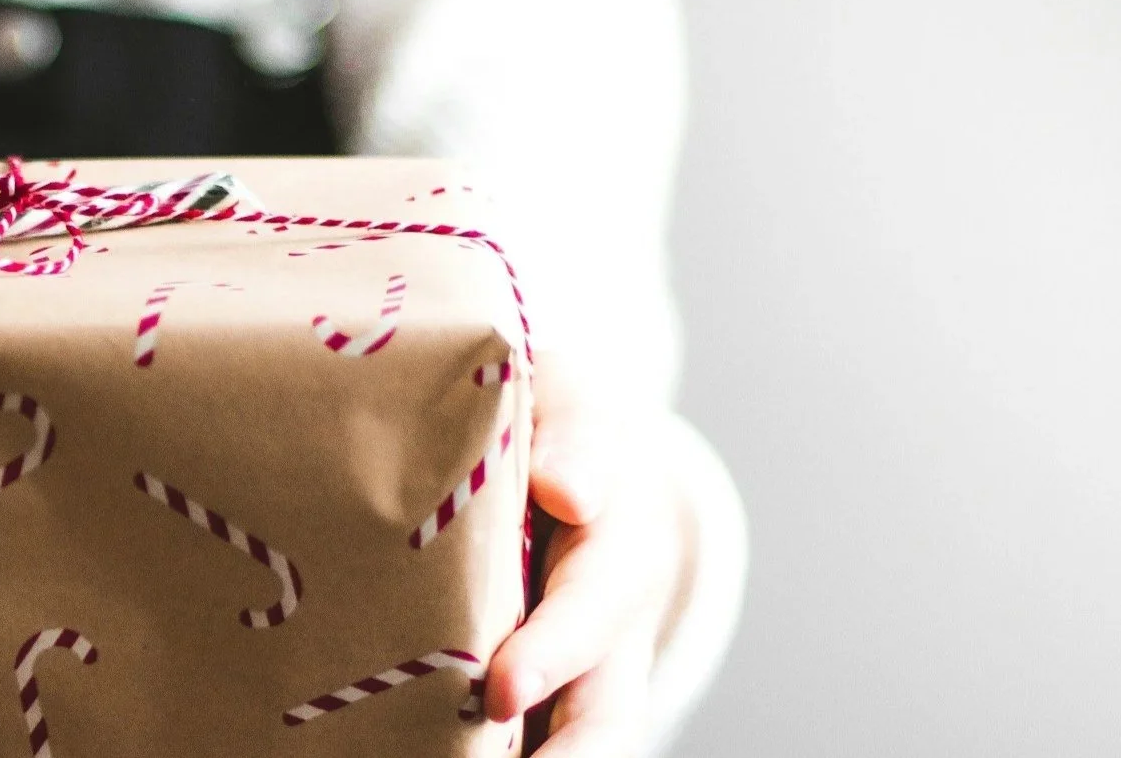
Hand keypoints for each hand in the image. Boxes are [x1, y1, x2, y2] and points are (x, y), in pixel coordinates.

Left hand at [485, 354, 687, 756]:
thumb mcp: (568, 398)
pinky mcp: (541, 699)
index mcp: (621, 549)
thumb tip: (569, 491)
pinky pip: (533, 739)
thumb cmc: (554, 424)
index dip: (554, 652)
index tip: (503, 688)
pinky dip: (499, 754)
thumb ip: (573, 436)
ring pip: (583, 739)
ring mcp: (582, 676)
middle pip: (608, 711)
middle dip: (568, 754)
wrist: (574, 466)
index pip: (597, 605)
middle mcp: (613, 631)